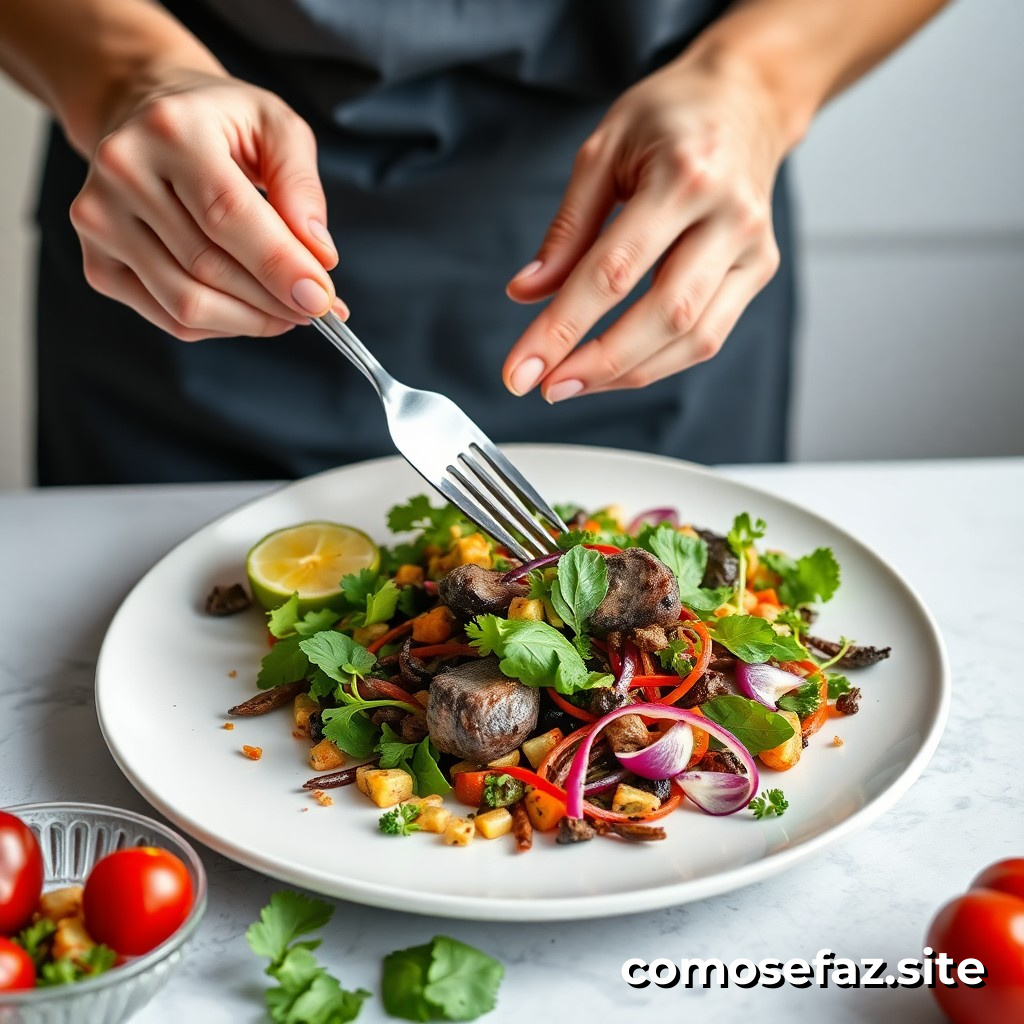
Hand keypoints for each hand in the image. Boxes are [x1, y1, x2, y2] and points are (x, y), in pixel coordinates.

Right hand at [69, 70, 343, 340]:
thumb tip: (319, 256)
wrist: (147, 116)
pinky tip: (248, 308)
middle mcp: (123, 171)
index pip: (228, 215)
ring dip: (251, 320)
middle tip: (317, 308)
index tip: (321, 299)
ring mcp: (100, 220)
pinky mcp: (97, 262)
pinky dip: (221, 325)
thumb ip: (301, 186)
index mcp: (171, 129)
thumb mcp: (276, 127)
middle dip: (274, 300)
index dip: (279, 265)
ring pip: (186, 303)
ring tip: (288, 311)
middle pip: (208, 267)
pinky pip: (169, 318)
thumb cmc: (221, 125)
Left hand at [503, 51, 789, 400]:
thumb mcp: (603, 150)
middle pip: (663, 315)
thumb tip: (526, 293)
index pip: (613, 272)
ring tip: (573, 383)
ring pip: (693, 338)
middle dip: (598, 363)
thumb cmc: (669, 117)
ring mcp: (753, 248)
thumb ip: (567, 228)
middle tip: (546, 386)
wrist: (747, 97)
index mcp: (685, 176)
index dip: (562, 328)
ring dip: (627, 374)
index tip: (521, 369)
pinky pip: (709, 335)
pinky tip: (615, 368)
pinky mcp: (760, 270)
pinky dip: (658, 362)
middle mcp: (729, 217)